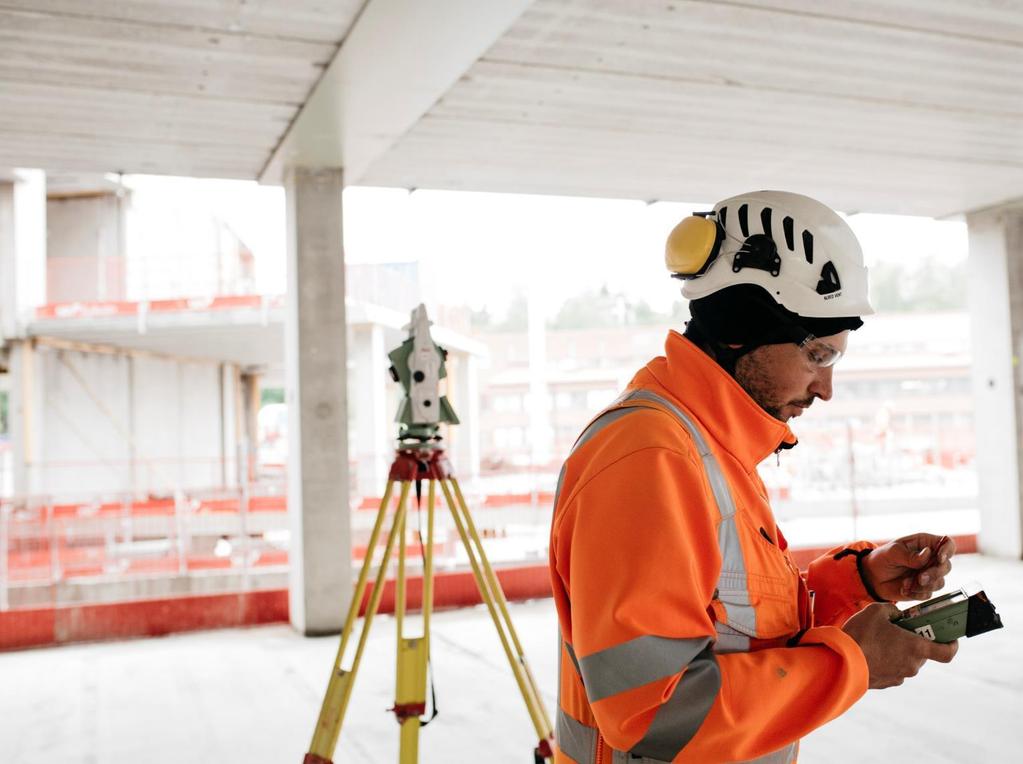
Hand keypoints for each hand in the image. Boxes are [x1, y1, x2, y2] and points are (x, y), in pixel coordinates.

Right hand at [842, 602, 957, 688]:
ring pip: (906, 661)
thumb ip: (892, 611)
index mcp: (916, 647)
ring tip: (877, 640)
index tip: (949, 637)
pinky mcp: (886, 683)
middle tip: (898, 630)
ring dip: (898, 651)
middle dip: (913, 642)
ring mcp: (900, 676)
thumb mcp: (875, 611)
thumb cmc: (861, 635)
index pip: (947, 652)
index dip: (952, 644)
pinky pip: (892, 669)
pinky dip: (886, 661)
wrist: (841, 662)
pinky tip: (870, 652)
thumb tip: (897, 615)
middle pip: (922, 653)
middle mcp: (912, 665)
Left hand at [861, 533, 954, 601]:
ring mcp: (929, 575)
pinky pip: (929, 594)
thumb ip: (909, 555)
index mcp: (925, 544)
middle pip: (946, 566)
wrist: (873, 576)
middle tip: (920, 577)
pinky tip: (904, 588)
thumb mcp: (892, 552)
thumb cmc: (883, 558)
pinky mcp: (924, 589)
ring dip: (924, 585)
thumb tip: (927, 554)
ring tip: (906, 583)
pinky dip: (917, 593)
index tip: (939, 558)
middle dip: (935, 573)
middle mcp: (931, 560)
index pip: (947, 544)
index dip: (947, 550)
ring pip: (940, 582)